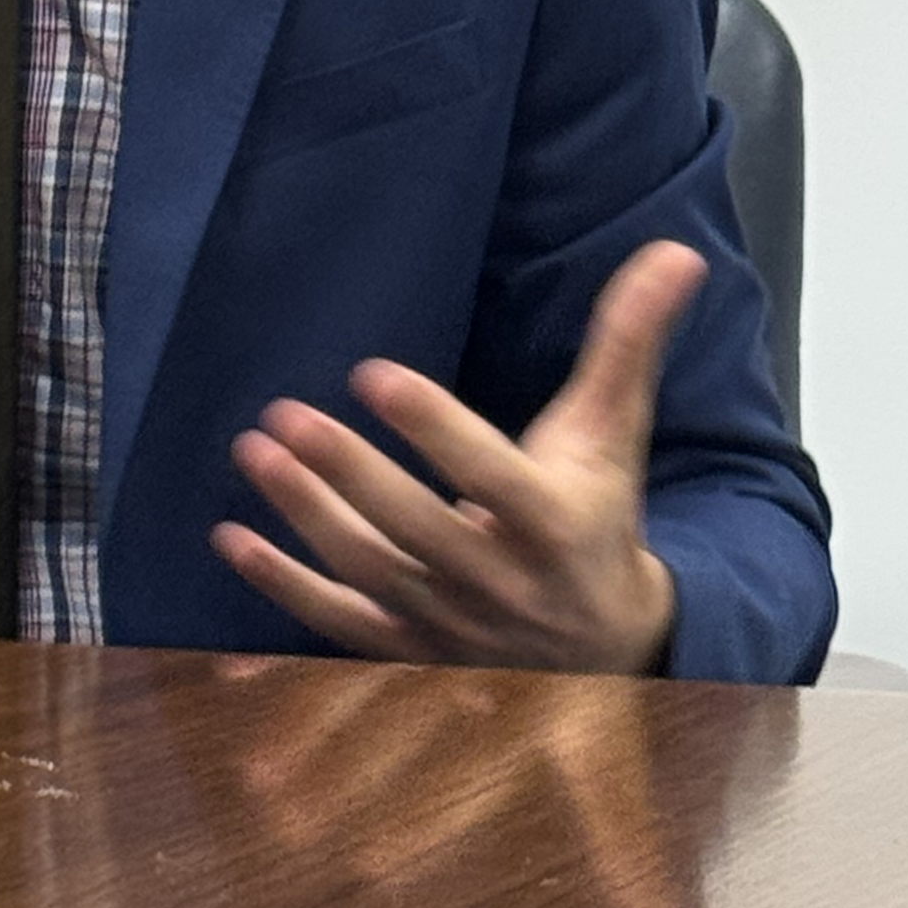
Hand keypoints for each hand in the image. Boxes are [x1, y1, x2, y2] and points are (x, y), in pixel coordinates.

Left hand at [210, 240, 704, 674]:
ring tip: (254, 449)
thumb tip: (676, 252)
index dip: (432, 426)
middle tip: (284, 413)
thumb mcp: (616, 432)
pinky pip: (337, 627)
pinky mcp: (411, 655)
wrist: (611, 646)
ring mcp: (452, 628)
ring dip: (306, 515)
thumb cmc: (597, 513)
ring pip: (368, 573)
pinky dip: (282, 587)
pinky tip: (231, 537)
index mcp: (555, 525)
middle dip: (348, 472)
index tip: (372, 372)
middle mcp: (503, 585)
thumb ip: (630, 342)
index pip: (489, 473)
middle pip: (414, 528)